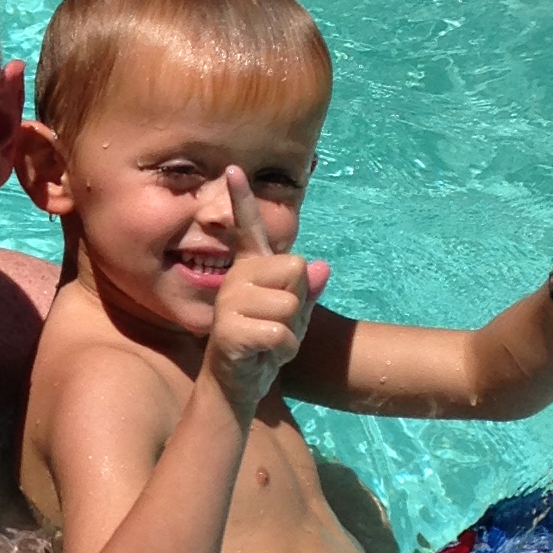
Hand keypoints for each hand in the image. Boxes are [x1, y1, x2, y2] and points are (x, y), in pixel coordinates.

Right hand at [204, 170, 330, 413]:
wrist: (238, 385)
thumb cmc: (265, 346)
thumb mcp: (295, 317)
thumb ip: (308, 292)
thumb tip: (323, 266)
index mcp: (250, 269)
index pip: (248, 228)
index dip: (242, 199)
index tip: (234, 167)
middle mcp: (235, 278)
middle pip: (296, 267)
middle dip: (298, 302)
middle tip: (275, 324)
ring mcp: (229, 302)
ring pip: (291, 304)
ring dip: (292, 333)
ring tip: (269, 342)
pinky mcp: (229, 329)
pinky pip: (280, 332)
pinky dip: (283, 350)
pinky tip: (263, 356)